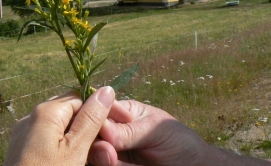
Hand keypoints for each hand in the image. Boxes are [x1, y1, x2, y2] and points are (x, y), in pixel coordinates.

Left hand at [4, 86, 131, 165]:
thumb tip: (106, 90)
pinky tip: (74, 159)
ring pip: (59, 125)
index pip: (81, 97)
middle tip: (111, 142)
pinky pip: (47, 137)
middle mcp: (31, 116)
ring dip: (79, 136)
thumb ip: (91, 119)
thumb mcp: (75, 150)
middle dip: (91, 122)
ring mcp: (23, 133)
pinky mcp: (21, 149)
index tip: (122, 124)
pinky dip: (64, 145)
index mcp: (45, 111)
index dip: (102, 109)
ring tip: (95, 154)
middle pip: (69, 110)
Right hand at [89, 100, 210, 165]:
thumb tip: (103, 130)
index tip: (99, 126)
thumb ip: (129, 131)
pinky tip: (120, 165)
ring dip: (102, 157)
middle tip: (107, 150)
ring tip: (113, 160)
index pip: (100, 110)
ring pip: (97, 154)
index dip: (94, 116)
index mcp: (122, 113)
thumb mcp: (154, 130)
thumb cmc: (179, 140)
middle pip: (92, 134)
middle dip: (95, 141)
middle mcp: (114, 132)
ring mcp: (116, 153)